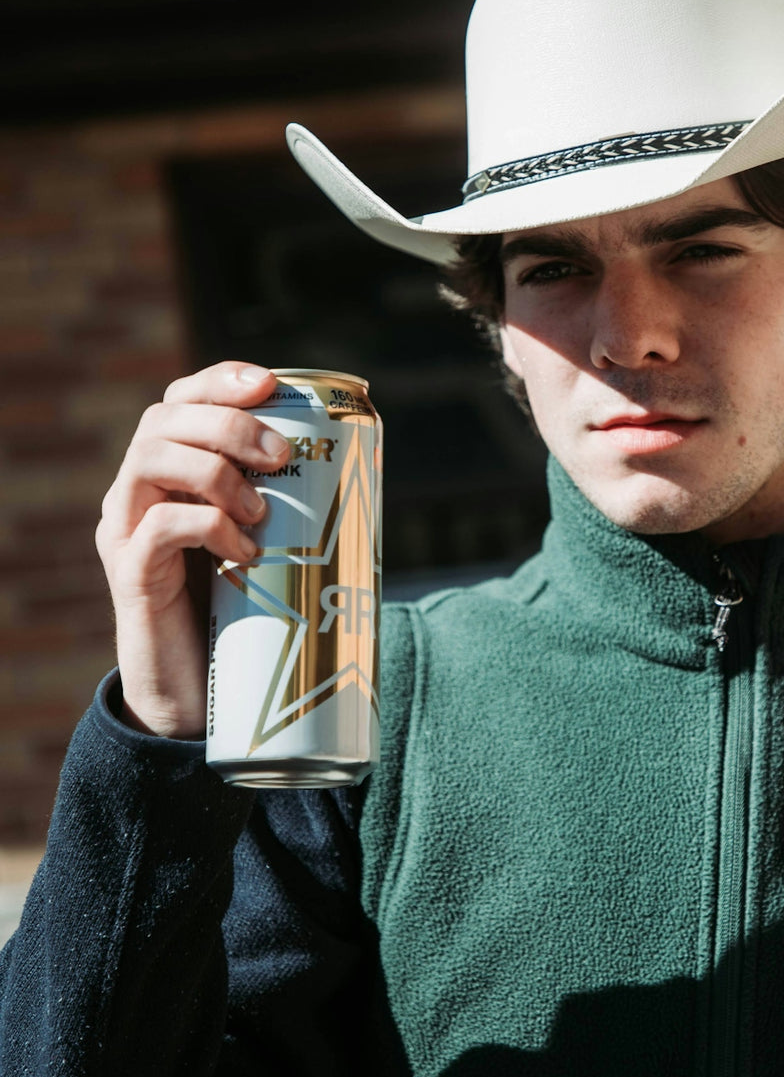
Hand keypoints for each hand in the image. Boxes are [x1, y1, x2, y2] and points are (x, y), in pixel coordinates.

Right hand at [95, 362, 289, 738]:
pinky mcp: (128, 574)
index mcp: (170, 473)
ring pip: (151, 459)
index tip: (270, 385)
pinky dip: (209, 526)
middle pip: (163, 419)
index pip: (181, 400)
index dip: (221, 381)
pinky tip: (245, 552)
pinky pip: (157, 527)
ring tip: (261, 510)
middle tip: (280, 456)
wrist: (197, 696)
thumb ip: (288, 504)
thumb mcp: (265, 542)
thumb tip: (366, 470)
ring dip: (216, 471)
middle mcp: (136, 492)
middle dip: (230, 425)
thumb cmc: (239, 612)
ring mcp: (124, 530)